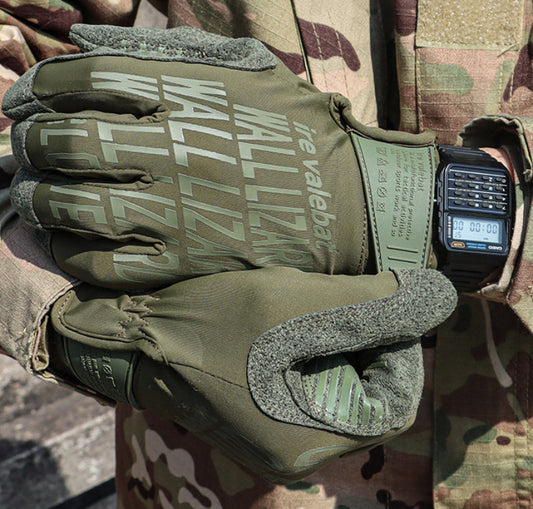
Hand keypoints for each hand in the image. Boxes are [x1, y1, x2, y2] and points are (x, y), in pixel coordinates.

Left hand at [4, 24, 369, 287]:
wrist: (348, 204)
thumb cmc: (299, 134)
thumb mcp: (251, 71)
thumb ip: (173, 51)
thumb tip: (91, 43)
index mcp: (192, 95)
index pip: (87, 80)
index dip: (41, 86)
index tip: (26, 98)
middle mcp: (179, 150)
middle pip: (71, 143)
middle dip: (33, 144)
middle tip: (25, 149)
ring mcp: (181, 211)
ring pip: (78, 207)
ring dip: (41, 200)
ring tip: (34, 196)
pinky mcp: (188, 262)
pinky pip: (108, 264)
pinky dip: (74, 253)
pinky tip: (70, 240)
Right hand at [47, 265, 456, 481]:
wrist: (130, 337)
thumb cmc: (205, 323)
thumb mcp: (294, 305)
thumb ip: (374, 303)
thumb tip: (440, 296)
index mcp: (308, 439)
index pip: (393, 403)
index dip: (398, 348)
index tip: (377, 303)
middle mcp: (296, 448)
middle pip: (366, 391)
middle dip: (363, 337)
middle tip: (335, 294)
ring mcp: (276, 432)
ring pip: (338, 382)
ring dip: (336, 334)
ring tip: (306, 300)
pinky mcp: (261, 411)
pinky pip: (309, 380)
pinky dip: (312, 343)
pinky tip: (289, 314)